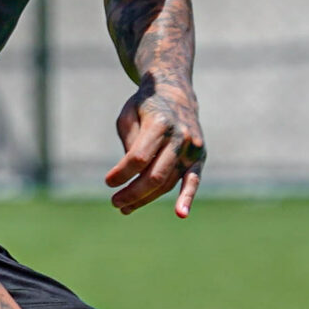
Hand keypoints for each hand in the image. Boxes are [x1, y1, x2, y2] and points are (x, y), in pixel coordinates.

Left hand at [106, 80, 203, 217]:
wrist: (175, 95)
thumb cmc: (144, 108)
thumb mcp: (128, 116)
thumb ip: (130, 142)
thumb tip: (130, 172)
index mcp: (160, 123)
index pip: (139, 157)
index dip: (122, 173)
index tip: (108, 182)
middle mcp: (180, 136)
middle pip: (155, 175)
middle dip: (133, 192)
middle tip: (115, 202)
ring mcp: (192, 148)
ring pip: (168, 182)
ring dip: (146, 198)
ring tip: (125, 208)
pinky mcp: (199, 157)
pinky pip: (193, 180)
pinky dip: (187, 197)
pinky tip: (180, 213)